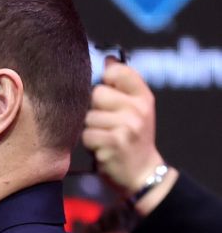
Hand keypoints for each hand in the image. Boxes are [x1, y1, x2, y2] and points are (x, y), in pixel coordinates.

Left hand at [82, 59, 166, 196]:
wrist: (141, 173)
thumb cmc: (132, 139)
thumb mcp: (136, 110)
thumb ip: (123, 86)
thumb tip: (108, 59)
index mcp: (144, 97)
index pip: (120, 71)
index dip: (107, 79)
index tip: (108, 91)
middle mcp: (138, 109)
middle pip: (97, 93)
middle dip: (95, 109)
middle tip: (107, 123)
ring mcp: (127, 126)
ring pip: (89, 116)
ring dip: (91, 129)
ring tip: (105, 137)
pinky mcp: (113, 142)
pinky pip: (87, 134)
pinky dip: (89, 143)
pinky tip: (101, 148)